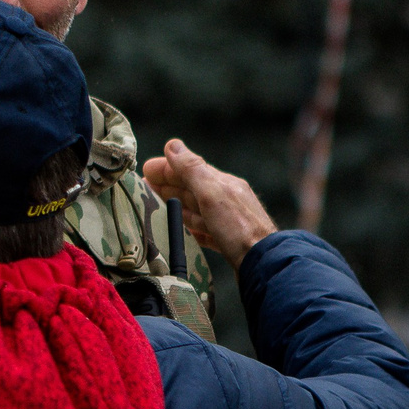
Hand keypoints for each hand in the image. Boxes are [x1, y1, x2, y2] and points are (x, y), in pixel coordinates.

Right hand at [142, 140, 276, 267]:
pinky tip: (182, 231)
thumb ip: (191, 170)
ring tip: (155, 206)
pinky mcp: (227, 242)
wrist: (264, 264)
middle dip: (167, 186)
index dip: (166, 168)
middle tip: (144, 187)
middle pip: (191, 189)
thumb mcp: (212, 193)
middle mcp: (225, 199)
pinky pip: (204, 230)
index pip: (189, 170)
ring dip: (175, 205)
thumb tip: (173, 145)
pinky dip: (190, 228)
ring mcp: (227, 221)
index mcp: (223, 184)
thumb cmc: (238, 228)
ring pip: (196, 209)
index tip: (145, 170)